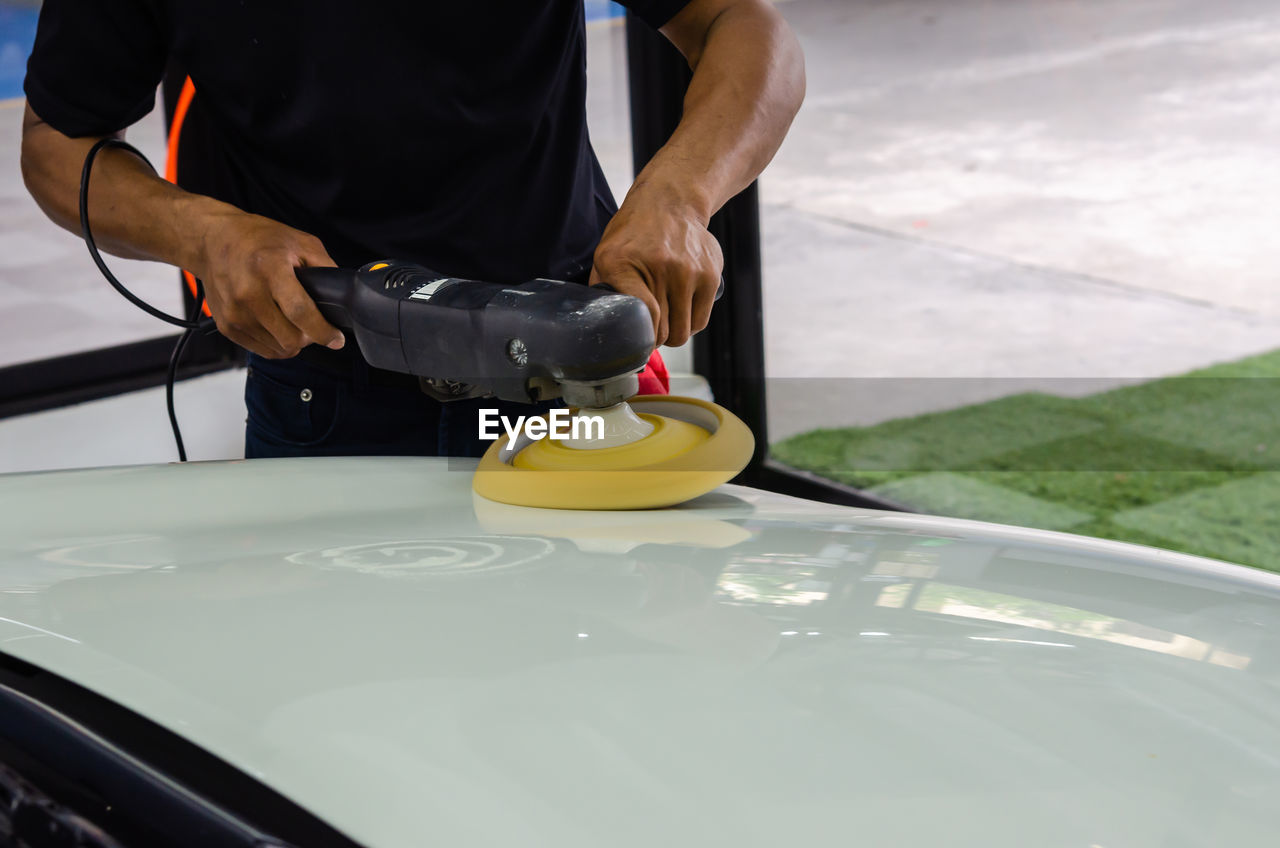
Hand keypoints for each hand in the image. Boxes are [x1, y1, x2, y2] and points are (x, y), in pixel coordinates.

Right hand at [195, 211, 344, 357]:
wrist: (212, 240)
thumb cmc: (257, 239)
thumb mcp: (300, 242)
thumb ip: (325, 268)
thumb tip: (342, 297)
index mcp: (269, 269)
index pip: (300, 312)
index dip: (323, 331)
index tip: (337, 339)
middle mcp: (248, 293)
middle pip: (290, 338)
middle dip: (309, 337)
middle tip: (313, 325)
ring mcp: (234, 312)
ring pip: (278, 349)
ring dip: (293, 341)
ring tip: (293, 322)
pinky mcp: (226, 325)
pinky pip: (262, 349)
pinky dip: (276, 343)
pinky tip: (278, 325)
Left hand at [589, 196, 722, 346]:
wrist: (669, 204)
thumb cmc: (634, 236)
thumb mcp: (605, 256)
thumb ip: (602, 290)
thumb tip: (603, 327)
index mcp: (623, 264)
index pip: (642, 316)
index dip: (641, 338)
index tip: (637, 342)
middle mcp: (660, 266)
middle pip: (663, 333)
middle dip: (655, 339)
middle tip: (650, 329)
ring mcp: (689, 271)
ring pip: (684, 333)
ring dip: (674, 333)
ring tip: (666, 320)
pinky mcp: (711, 275)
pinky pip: (700, 321)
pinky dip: (690, 323)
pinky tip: (680, 312)